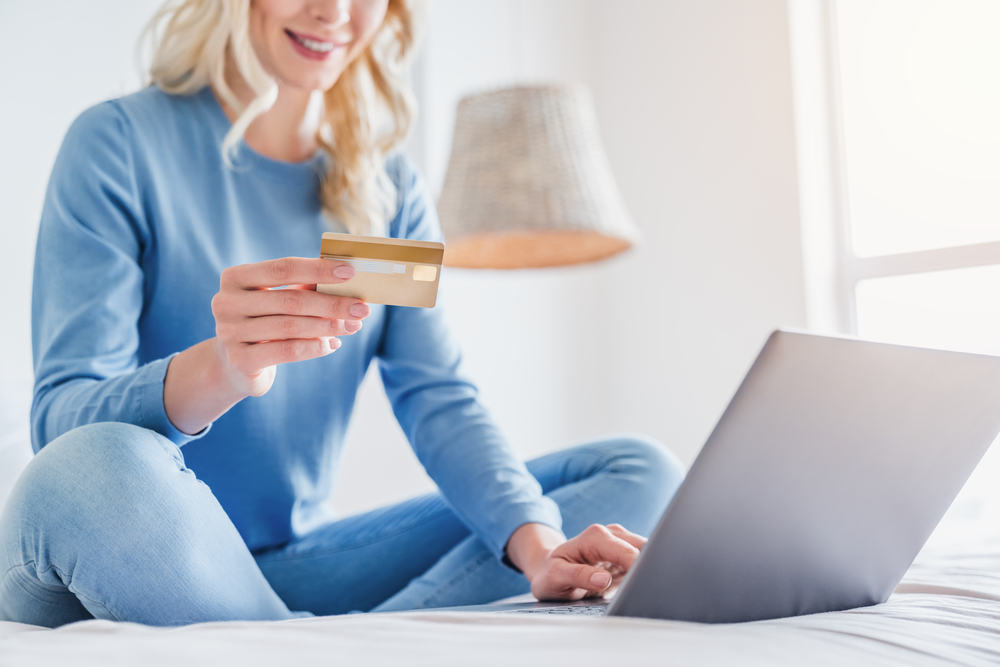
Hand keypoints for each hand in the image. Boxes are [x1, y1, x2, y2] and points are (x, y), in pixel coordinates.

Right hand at [210, 257, 370, 396]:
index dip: (318, 269)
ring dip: (328, 326)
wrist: (235, 365)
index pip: (282, 268)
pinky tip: (332, 343)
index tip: (350, 272)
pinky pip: (286, 351)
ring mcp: (229, 333)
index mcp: (235, 278)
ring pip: (291, 327)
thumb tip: (347, 278)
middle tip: (362, 309)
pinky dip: (314, 347)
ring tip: (353, 326)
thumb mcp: (279, 300)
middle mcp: (226, 303)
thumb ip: (305, 287)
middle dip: (332, 304)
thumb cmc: (265, 321)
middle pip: (290, 300)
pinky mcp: (240, 360)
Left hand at [506, 523, 646, 600]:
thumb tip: (603, 580)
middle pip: (645, 548)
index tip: (642, 588)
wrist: (548, 569)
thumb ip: (579, 576)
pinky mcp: (626, 555)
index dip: (639, 570)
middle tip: (645, 593)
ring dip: (650, 570)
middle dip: (649, 569)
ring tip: (642, 591)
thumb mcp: (555, 577)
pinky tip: (640, 587)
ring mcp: (621, 543)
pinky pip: (645, 561)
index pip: (627, 552)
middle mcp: (611, 534)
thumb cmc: (550, 573)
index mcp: (595, 537)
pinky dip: (646, 573)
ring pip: (649, 553)